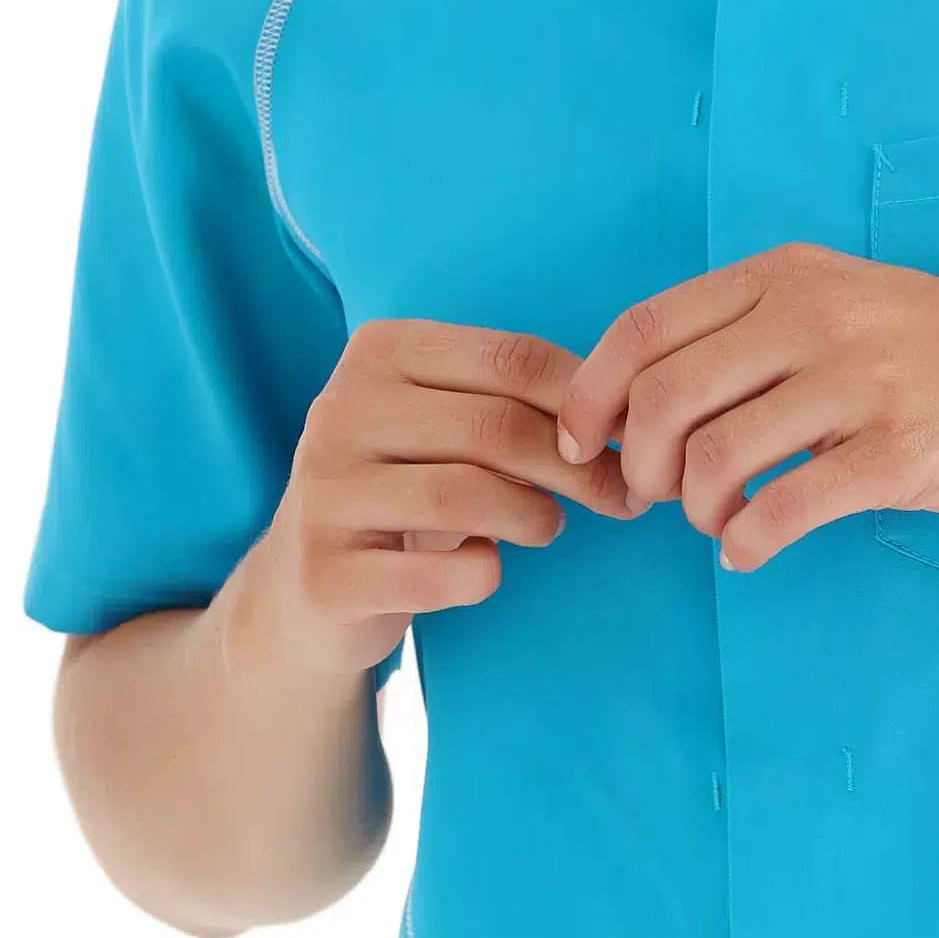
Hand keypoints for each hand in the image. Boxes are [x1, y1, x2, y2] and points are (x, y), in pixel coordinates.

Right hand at [247, 316, 636, 673]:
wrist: (306, 585)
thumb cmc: (405, 490)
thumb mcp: (449, 426)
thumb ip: (521, 405)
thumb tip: (631, 419)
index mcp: (378, 352)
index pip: (512, 359)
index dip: (588, 402)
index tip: (627, 441)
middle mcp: (339, 410)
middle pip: (497, 427)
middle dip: (580, 468)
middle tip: (620, 497)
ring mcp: (324, 492)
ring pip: (468, 496)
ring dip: (536, 518)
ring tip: (549, 527)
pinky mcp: (325, 572)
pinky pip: (443, 573)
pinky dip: (485, 574)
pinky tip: (484, 566)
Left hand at [555, 244, 938, 570]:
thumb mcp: (858, 307)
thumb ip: (763, 335)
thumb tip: (649, 402)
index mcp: (795, 274)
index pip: (645, 326)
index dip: (591, 394)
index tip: (583, 443)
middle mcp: (821, 315)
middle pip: (665, 398)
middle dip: (638, 466)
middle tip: (654, 500)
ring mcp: (865, 383)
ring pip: (715, 457)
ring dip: (695, 510)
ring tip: (718, 524)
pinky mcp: (904, 453)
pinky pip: (783, 509)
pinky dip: (747, 544)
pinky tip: (754, 552)